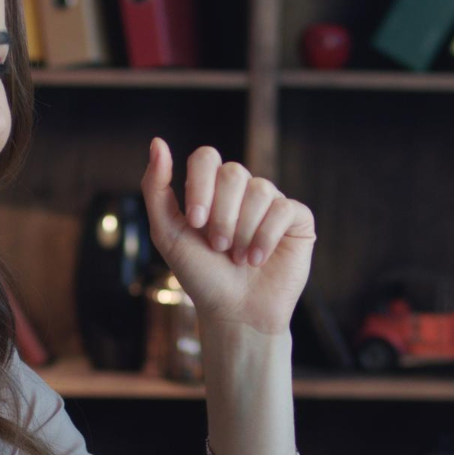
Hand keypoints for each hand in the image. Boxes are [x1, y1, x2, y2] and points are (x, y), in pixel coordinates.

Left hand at [141, 138, 315, 335]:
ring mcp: (271, 203)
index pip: (206, 158)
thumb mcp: (168, 233)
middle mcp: (243, 191)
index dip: (200, 186)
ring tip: (239, 258)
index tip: (196, 223)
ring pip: (260, 190)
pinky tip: (258, 259)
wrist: (234, 312)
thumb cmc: (201, 275)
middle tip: (218, 247)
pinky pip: (284, 208)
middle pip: (233, 173)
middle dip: (222, 215)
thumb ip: (156, 188)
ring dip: (243, 230)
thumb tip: (158, 142)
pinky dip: (266, 236)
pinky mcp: (297, 219)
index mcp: (212, 189)